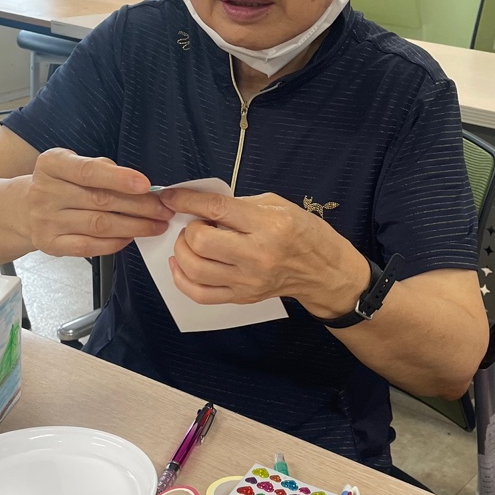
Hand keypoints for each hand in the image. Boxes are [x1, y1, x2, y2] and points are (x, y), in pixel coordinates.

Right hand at [24, 148, 171, 257]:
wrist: (22, 209)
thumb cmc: (59, 184)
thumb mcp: (72, 164)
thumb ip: (101, 169)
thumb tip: (138, 184)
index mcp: (51, 164)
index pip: (88, 171)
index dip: (119, 178)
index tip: (146, 184)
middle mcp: (45, 192)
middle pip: (100, 200)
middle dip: (139, 206)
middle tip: (163, 208)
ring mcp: (46, 220)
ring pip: (99, 225)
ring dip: (134, 226)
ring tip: (156, 224)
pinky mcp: (50, 244)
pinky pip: (89, 246)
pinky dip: (114, 243)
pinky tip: (131, 237)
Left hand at [160, 189, 369, 316]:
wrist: (323, 272)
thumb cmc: (303, 232)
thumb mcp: (277, 205)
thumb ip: (238, 205)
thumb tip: (199, 204)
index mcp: (267, 224)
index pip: (216, 209)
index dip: (186, 201)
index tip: (170, 197)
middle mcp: (256, 255)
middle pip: (200, 242)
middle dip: (188, 229)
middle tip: (195, 224)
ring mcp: (248, 280)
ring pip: (195, 269)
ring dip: (182, 251)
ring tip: (191, 242)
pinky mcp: (243, 297)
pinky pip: (200, 294)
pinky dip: (182, 278)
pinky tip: (181, 265)